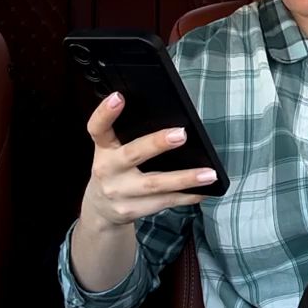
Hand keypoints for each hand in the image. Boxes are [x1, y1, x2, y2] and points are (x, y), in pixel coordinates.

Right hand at [80, 91, 217, 229]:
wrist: (100, 210)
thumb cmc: (115, 172)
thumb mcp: (113, 152)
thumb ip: (129, 137)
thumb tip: (171, 123)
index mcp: (103, 149)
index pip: (98, 128)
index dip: (105, 113)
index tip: (119, 97)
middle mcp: (107, 170)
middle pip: (132, 154)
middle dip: (157, 144)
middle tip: (181, 134)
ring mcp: (119, 192)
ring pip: (155, 184)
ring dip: (185, 178)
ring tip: (209, 173)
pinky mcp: (132, 210)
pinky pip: (164, 202)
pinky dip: (187, 197)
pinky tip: (203, 191)